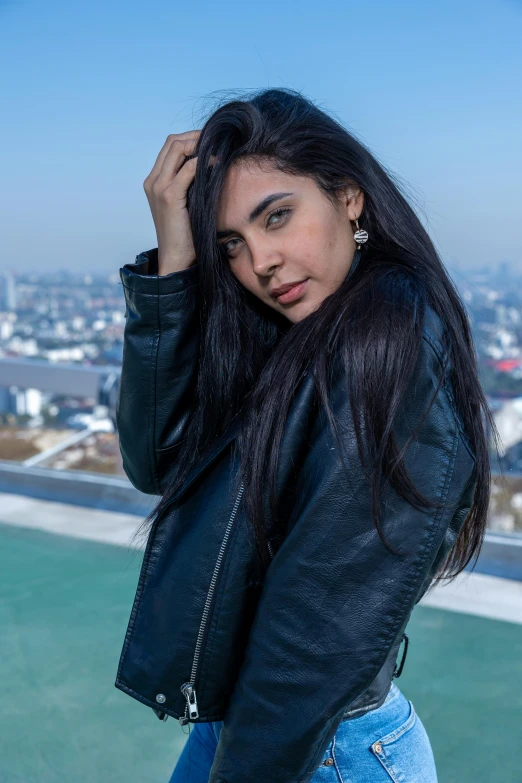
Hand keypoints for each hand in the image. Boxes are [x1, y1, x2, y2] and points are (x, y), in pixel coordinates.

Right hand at [143, 130, 214, 274]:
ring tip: (219, 148)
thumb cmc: (186, 234)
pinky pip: (188, 169)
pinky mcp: (169, 196)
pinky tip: (217, 163)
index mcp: (154, 181)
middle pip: (172, 142)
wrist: (176, 258)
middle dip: (196, 136)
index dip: (191, 139)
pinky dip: (203, 161)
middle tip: (218, 140)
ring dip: (199, 144)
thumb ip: (191, 185)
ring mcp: (158, 187)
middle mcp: (153, 181)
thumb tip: (211, 166)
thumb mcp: (187, 204)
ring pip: (177, 148)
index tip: (212, 142)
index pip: (171, 146)